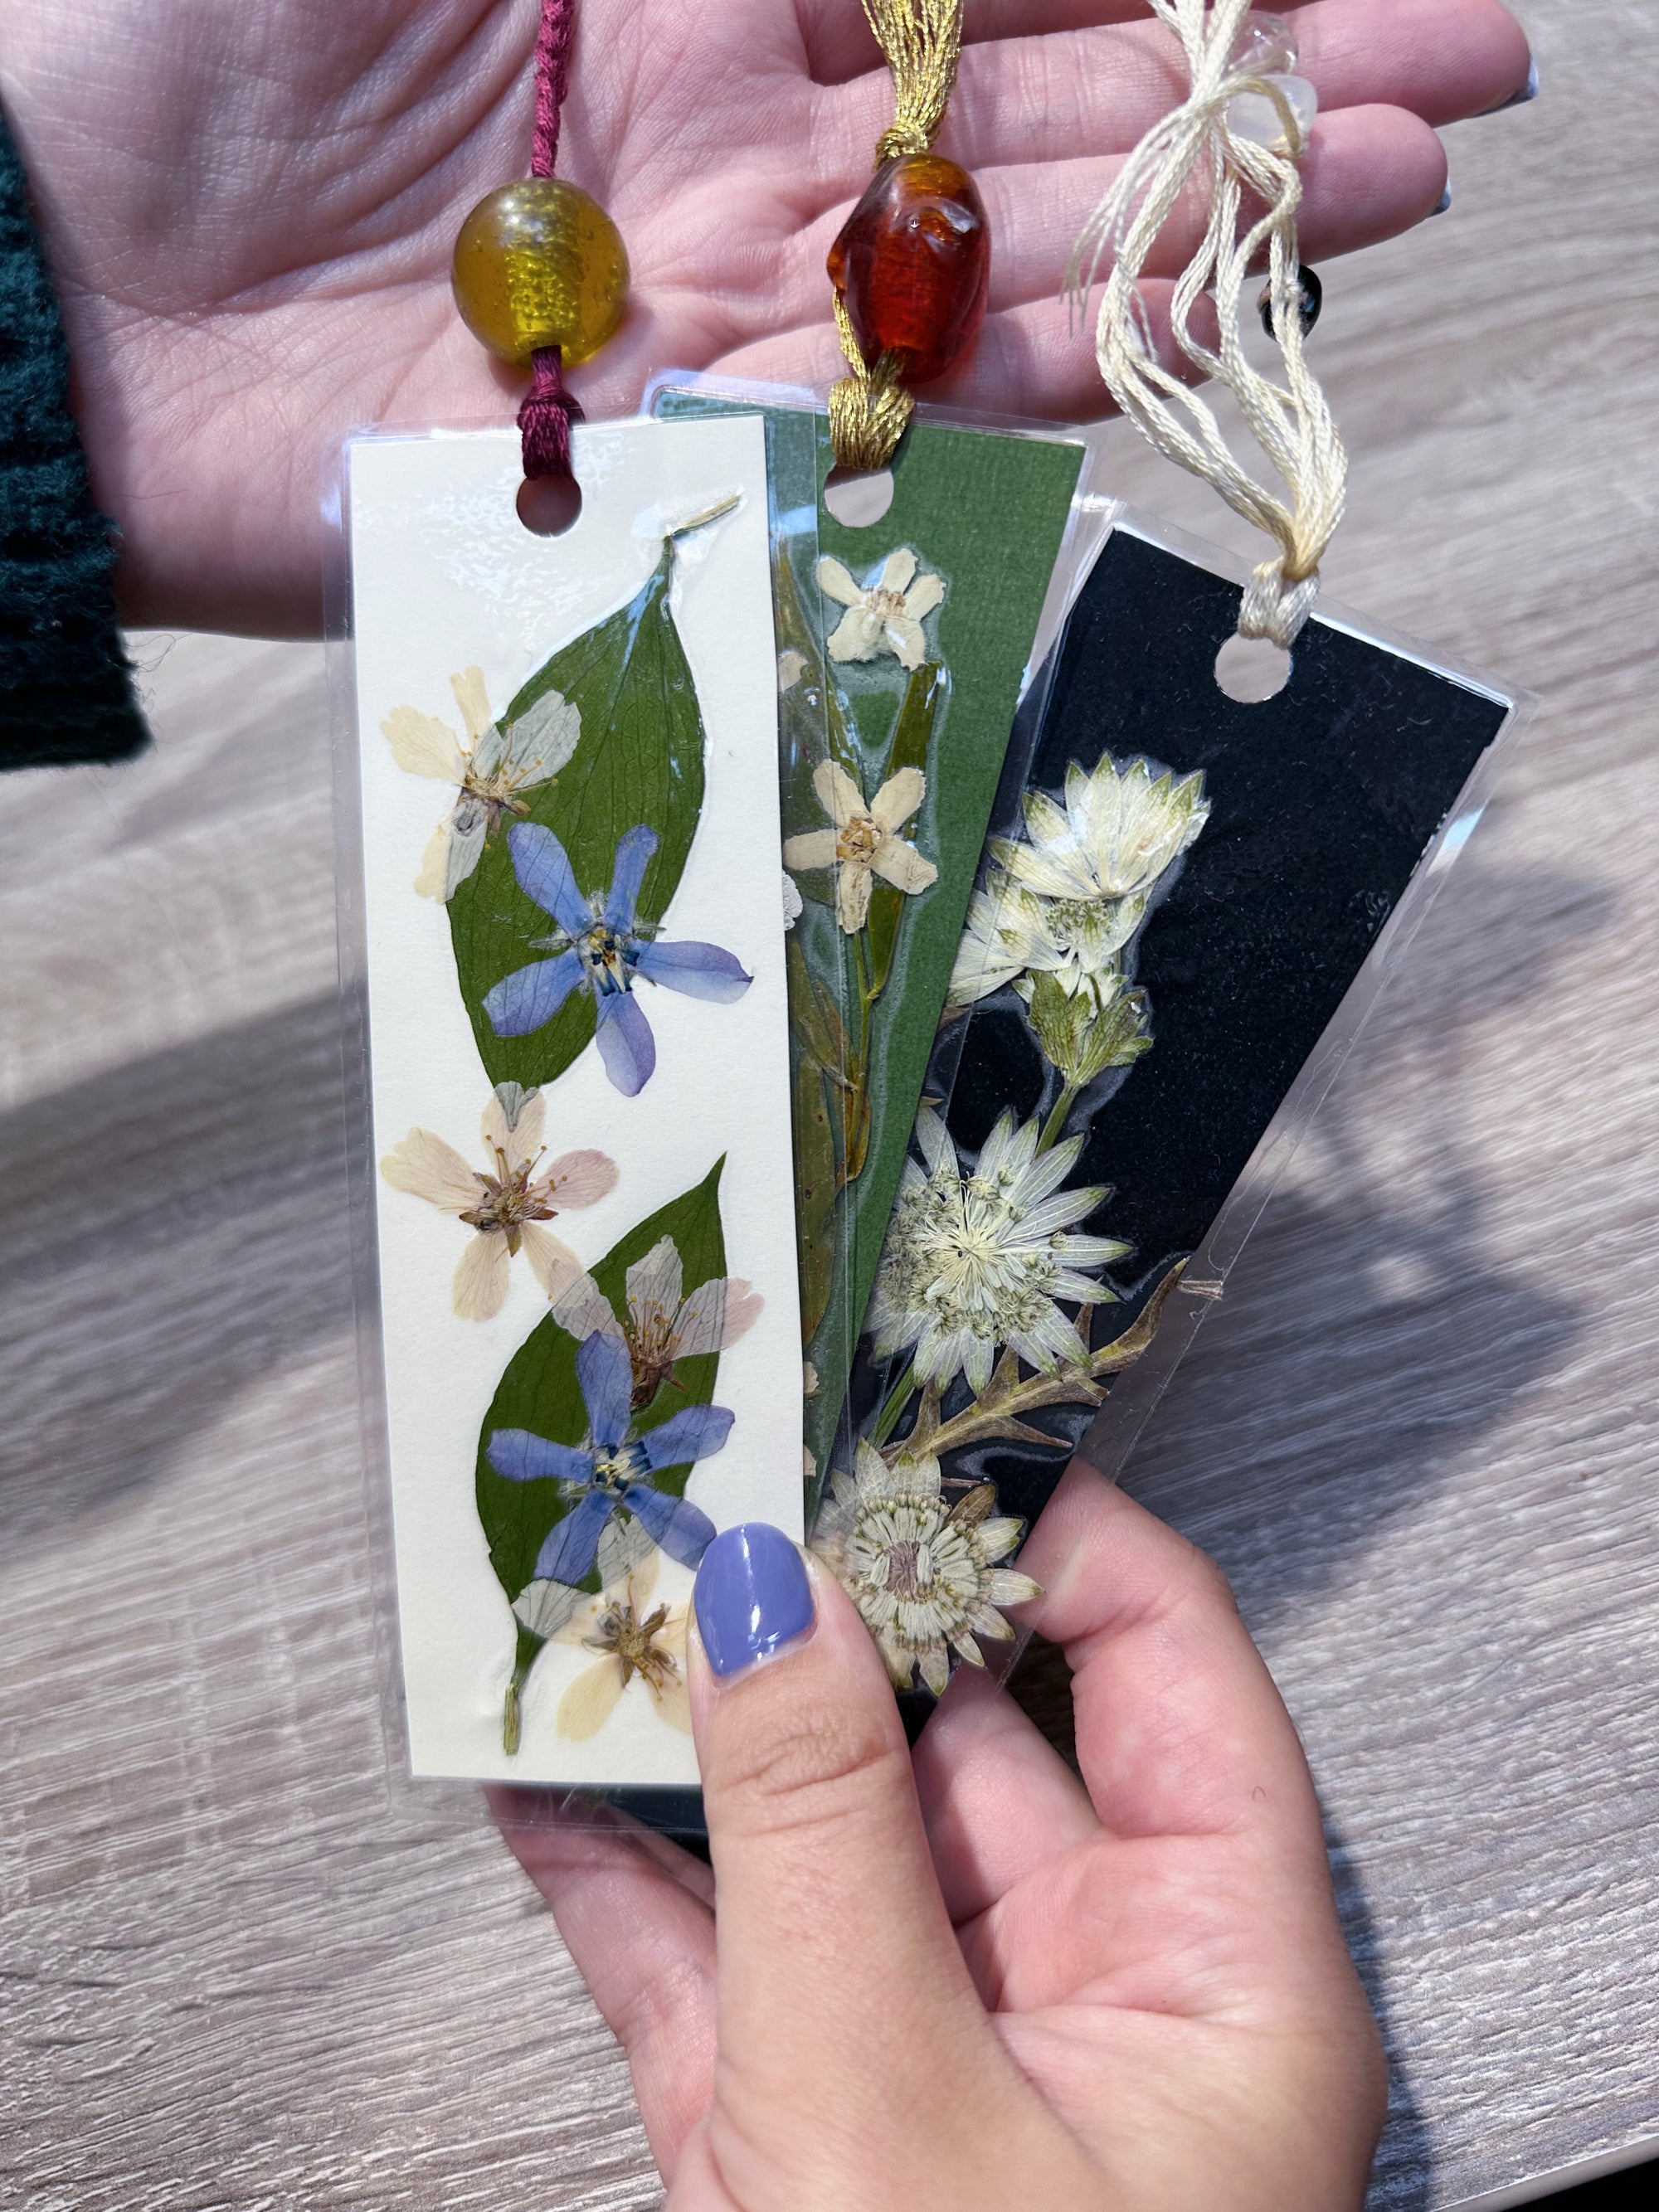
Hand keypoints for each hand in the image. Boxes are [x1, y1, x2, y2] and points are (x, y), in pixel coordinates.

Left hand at [0, 0, 1529, 633]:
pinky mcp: (688, 447)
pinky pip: (896, 408)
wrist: (58, 279)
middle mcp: (753, 129)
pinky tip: (1190, 323)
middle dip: (1255, 81)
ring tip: (1381, 186)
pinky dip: (1041, 370)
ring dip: (1198, 229)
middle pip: (1050, 112)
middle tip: (1457, 69)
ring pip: (1009, 266)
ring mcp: (734, 294)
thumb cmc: (194, 9)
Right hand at [493, 1468, 1387, 2210]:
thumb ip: (825, 1829)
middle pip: (965, 1735)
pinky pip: (714, 1964)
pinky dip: (622, 1877)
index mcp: (1216, 1970)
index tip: (896, 1432)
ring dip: (700, 1737)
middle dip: (826, 1617)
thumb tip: (766, 1592)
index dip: (1036, 1528)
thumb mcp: (895, 2102)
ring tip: (599, 1612)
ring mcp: (937, 2062)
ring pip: (820, 1837)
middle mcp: (1093, 1998)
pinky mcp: (806, 2137)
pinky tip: (540, 1786)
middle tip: (714, 1496)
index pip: (1158, 1660)